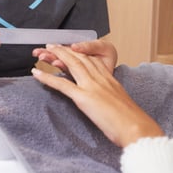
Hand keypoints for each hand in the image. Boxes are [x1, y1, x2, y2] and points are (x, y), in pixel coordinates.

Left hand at [31, 44, 163, 147]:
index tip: (69, 48)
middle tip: (52, 45)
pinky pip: (62, 84)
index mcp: (109, 78)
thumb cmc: (131, 121)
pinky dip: (47, 78)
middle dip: (64, 50)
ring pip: (70, 65)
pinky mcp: (84, 97)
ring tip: (42, 53)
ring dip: (54, 56)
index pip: (91, 59)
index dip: (78, 52)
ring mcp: (91, 86)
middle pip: (79, 58)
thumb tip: (106, 104)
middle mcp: (100, 78)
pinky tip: (37, 74)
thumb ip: (111, 98)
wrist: (135, 127)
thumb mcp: (120, 103)